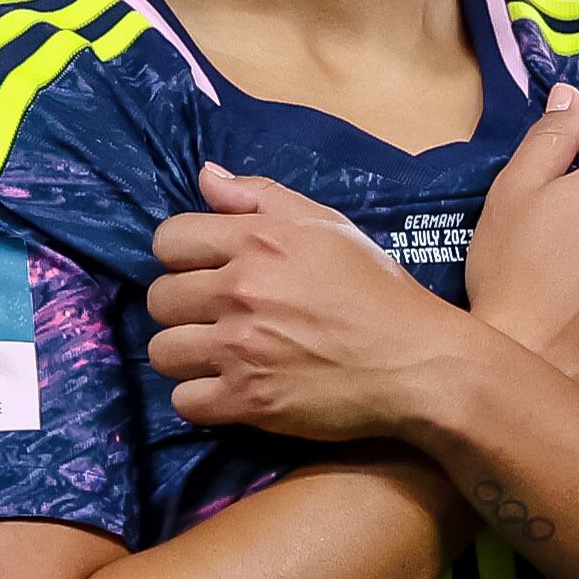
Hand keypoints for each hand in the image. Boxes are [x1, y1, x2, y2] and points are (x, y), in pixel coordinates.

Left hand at [144, 164, 487, 439]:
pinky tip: (228, 390)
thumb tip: (205, 176)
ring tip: (218, 356)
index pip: (169, 240)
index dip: (182, 256)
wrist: (419, 364)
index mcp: (260, 240)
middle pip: (160, 298)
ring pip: (163, 351)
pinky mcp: (249, 400)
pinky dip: (202, 399)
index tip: (206, 272)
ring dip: (186, 355)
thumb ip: (261, 195)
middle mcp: (243, 290)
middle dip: (182, 308)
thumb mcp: (327, 226)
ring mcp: (242, 348)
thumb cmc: (377, 291)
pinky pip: (185, 401)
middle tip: (216, 318)